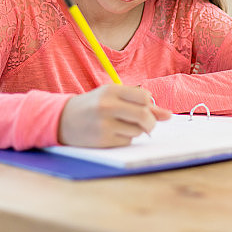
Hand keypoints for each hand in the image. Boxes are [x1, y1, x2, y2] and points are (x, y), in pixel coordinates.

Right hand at [57, 85, 171, 146]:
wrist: (62, 119)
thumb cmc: (93, 106)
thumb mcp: (112, 97)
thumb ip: (140, 103)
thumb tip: (168, 115)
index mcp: (111, 90)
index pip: (144, 97)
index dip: (149, 104)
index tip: (145, 108)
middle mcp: (107, 106)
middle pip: (144, 115)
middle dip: (151, 122)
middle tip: (148, 124)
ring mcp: (104, 124)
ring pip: (137, 130)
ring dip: (137, 130)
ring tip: (123, 126)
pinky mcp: (102, 140)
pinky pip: (127, 141)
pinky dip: (126, 139)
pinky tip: (114, 134)